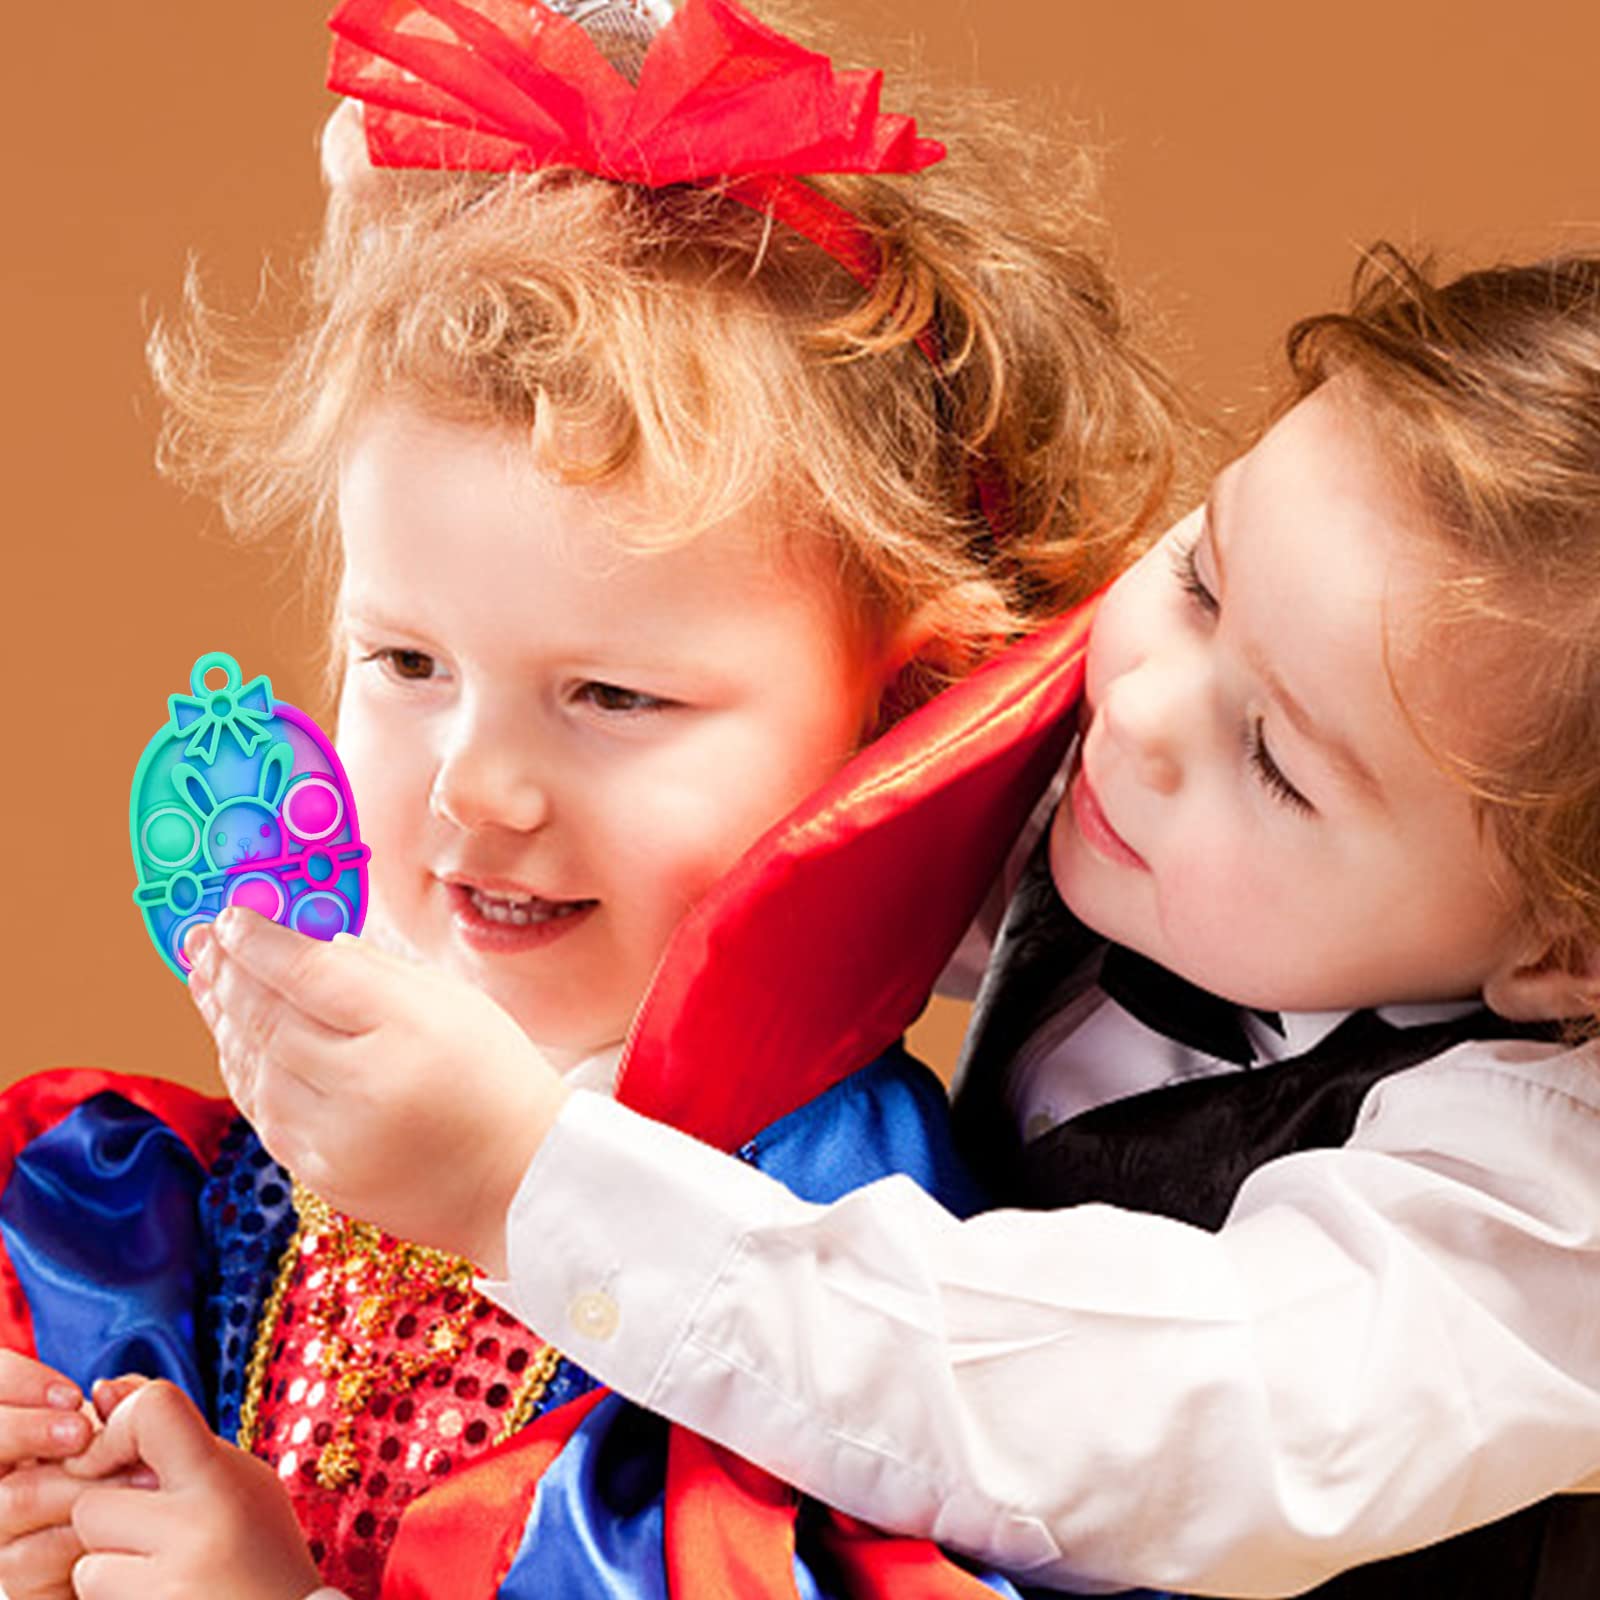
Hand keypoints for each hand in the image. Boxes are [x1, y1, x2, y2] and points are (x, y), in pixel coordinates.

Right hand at [0, 1360, 142, 1599]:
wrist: (157, 1555)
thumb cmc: (144, 1479)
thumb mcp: (137, 1431)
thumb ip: (123, 1402)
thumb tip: (105, 1388)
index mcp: (24, 1427)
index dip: (19, 1381)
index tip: (71, 1395)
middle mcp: (3, 1473)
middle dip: (32, 1430)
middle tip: (82, 1433)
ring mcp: (2, 1527)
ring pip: (13, 1498)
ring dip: (74, 1485)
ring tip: (130, 1479)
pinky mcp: (15, 1577)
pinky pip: (26, 1556)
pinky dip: (76, 1537)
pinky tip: (112, 1531)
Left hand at [65, 1380, 321, 1599]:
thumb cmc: (261, 1550)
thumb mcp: (235, 1480)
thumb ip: (175, 1438)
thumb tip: (105, 1390)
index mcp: (224, 1475)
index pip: (153, 1408)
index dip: (119, 1427)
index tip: (123, 1453)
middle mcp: (201, 1520)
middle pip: (94, 1499)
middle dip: (111, 1515)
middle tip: (151, 1529)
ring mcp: (174, 1575)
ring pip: (87, 1549)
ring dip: (110, 1560)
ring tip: (163, 1568)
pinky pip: (92, 1588)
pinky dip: (115, 1591)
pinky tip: (159, 1592)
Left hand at [184, 909, 570, 1273]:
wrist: (521, 1178)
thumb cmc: (494, 1078)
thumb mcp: (453, 1001)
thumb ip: (376, 968)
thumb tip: (305, 940)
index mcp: (407, 1031)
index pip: (308, 973)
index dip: (258, 940)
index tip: (231, 915)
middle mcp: (364, 1087)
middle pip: (268, 1019)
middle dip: (228, 973)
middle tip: (201, 939)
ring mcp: (336, 1139)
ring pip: (254, 1069)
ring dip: (224, 1022)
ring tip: (209, 982)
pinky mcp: (321, 1176)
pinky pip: (265, 1114)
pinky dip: (244, 1071)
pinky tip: (236, 1040)